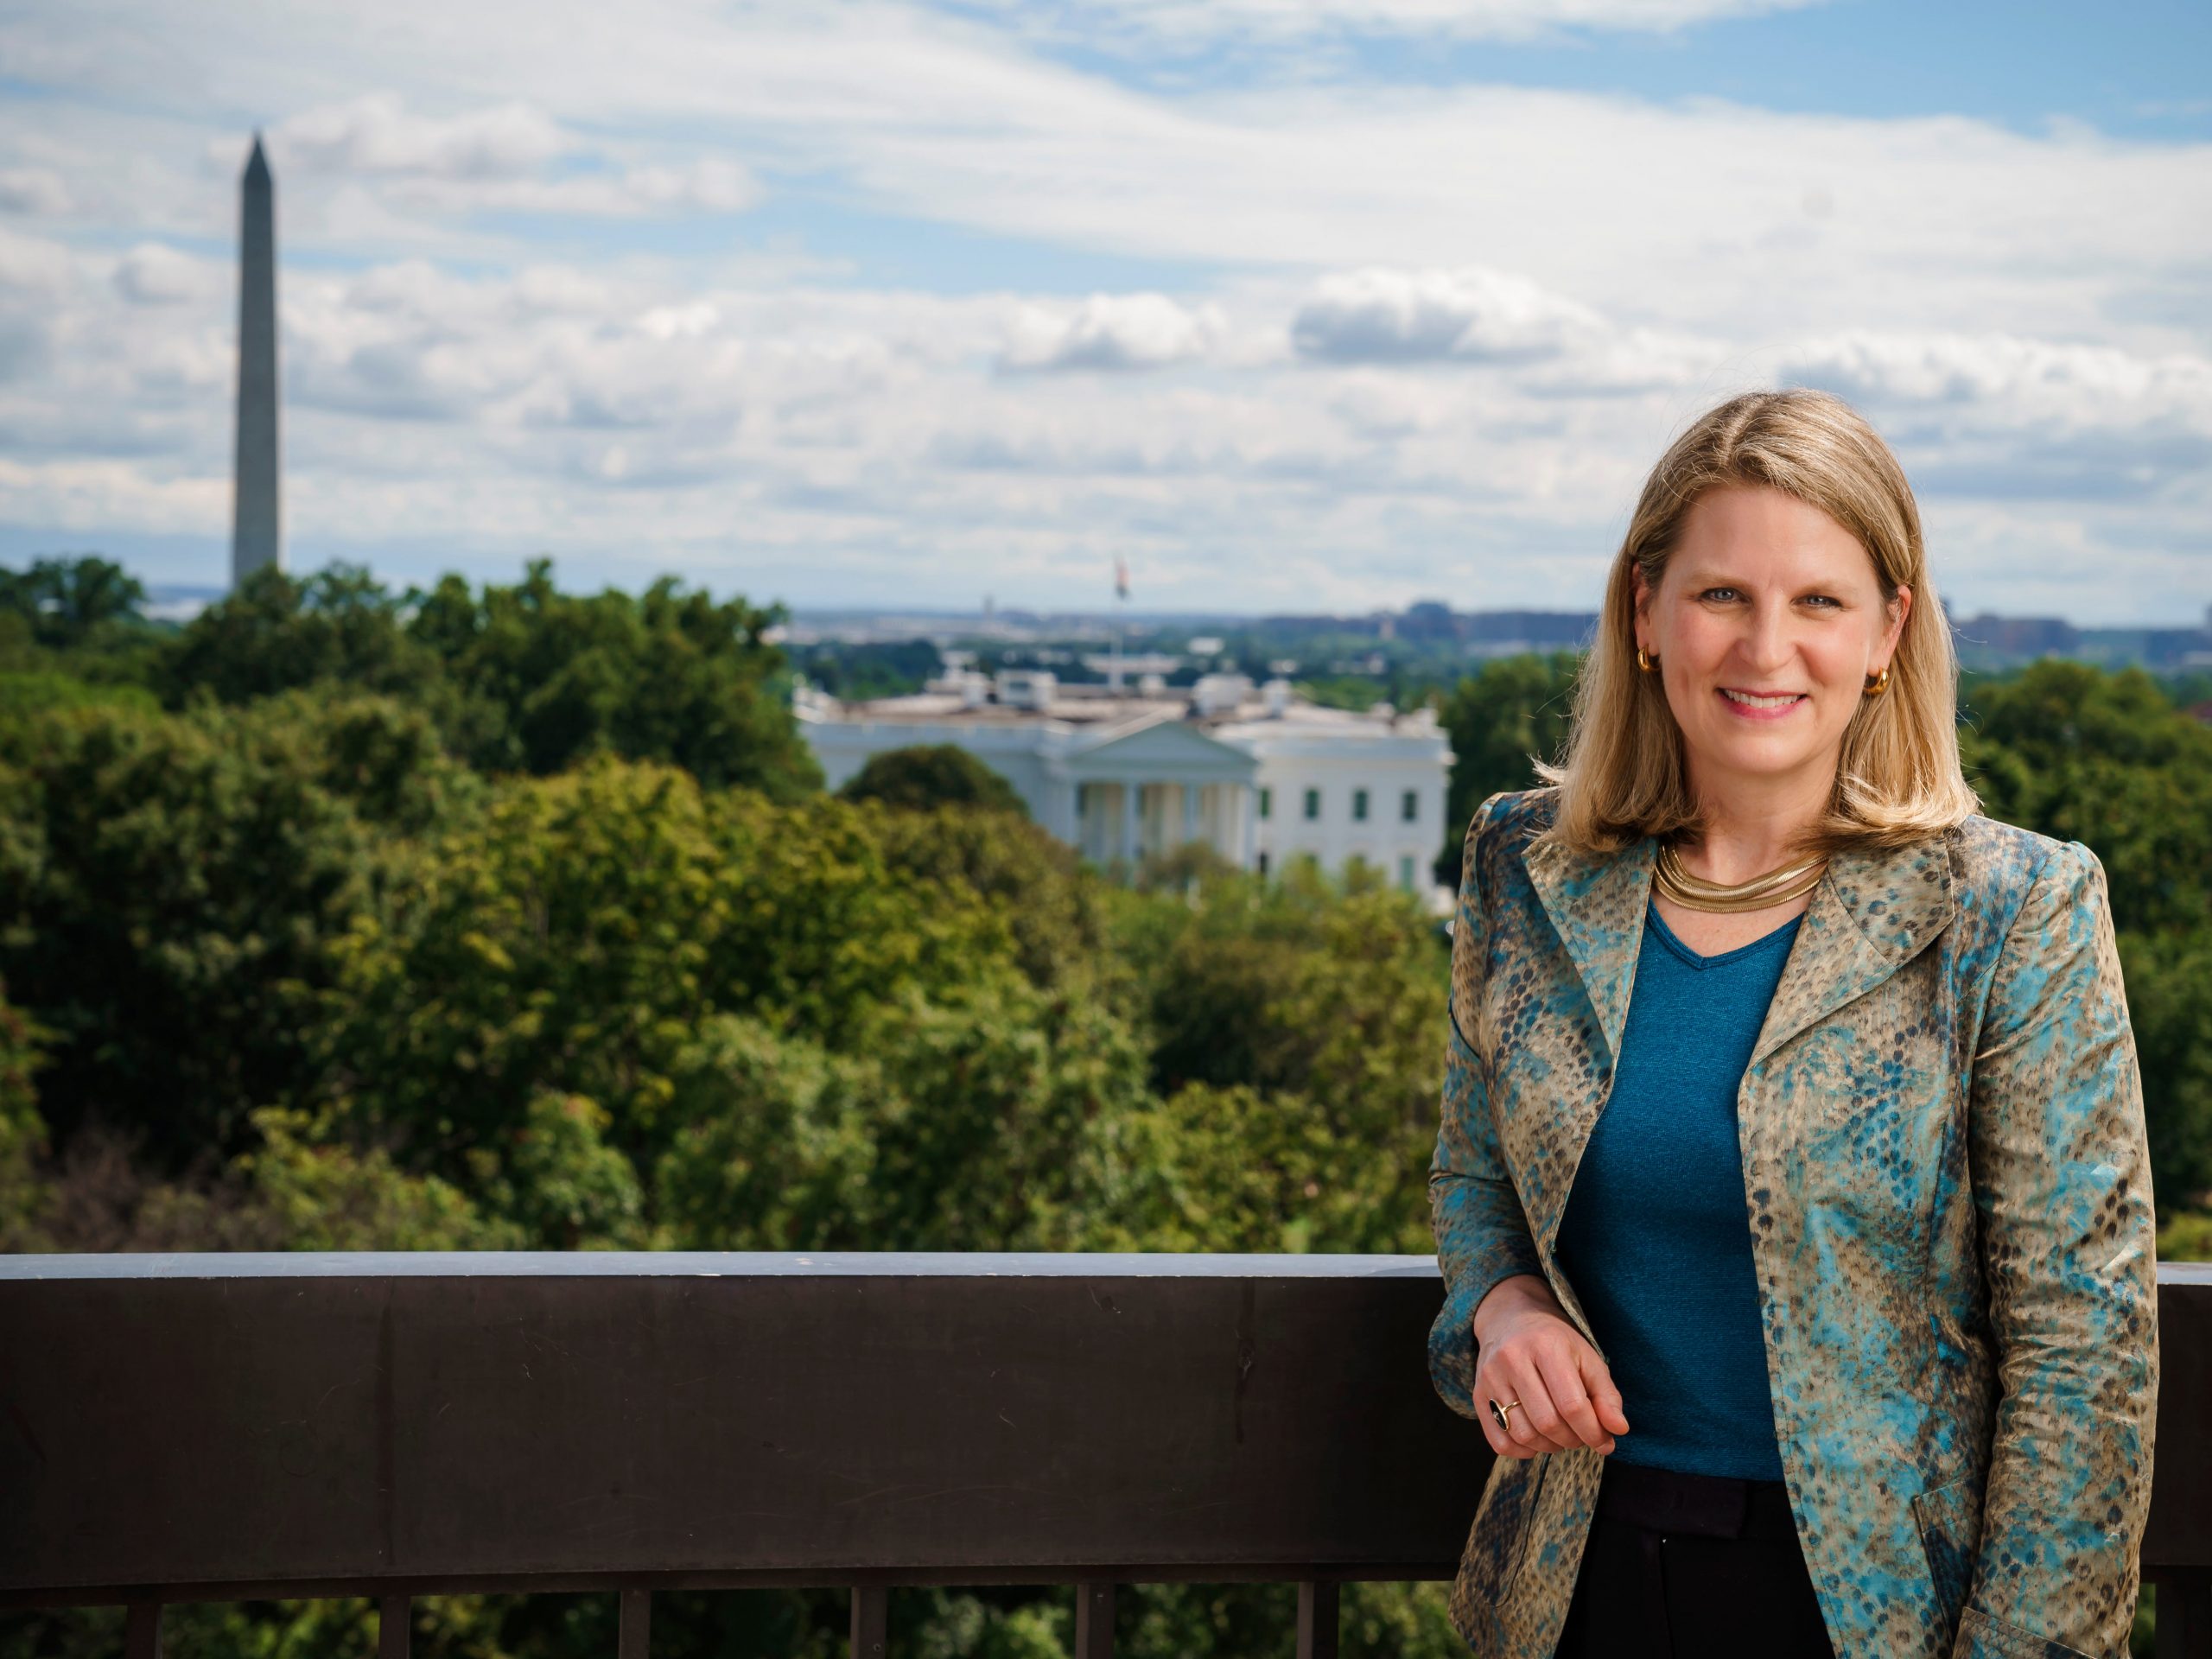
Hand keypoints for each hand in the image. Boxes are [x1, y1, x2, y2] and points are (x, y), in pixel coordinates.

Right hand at [1470, 1273, 1629, 1459]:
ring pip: (1523, 1435)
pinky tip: (1537, 1438)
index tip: (1605, 1441)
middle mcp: (1512, 1359)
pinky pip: (1499, 1441)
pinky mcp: (1478, 1394)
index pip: (1572, 1405)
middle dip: (1572, 1440)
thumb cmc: (1556, 1342)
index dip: (1593, 1432)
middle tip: (1581, 1436)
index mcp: (1545, 1345)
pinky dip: (1523, 1451)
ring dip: (1549, 1447)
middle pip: (1547, 1422)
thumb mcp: (1588, 1358)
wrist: (1510, 1319)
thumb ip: (1607, 1395)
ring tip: (1561, 1436)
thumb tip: (1618, 1430)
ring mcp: (1490, 1377)